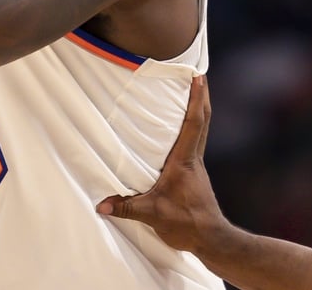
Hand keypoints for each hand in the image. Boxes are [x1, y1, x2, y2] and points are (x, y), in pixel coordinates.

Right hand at [96, 75, 225, 253]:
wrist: (210, 239)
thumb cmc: (186, 224)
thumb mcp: (153, 215)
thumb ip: (127, 208)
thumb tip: (101, 205)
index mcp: (185, 161)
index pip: (193, 123)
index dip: (195, 99)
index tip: (198, 76)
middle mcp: (194, 158)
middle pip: (203, 119)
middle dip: (201, 95)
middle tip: (198, 72)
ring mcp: (196, 165)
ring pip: (201, 129)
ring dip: (198, 107)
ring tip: (192, 90)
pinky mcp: (194, 172)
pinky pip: (195, 140)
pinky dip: (193, 125)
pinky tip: (182, 125)